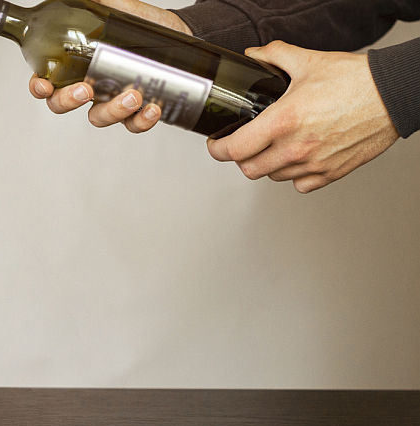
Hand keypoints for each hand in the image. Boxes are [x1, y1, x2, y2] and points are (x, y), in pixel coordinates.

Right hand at [29, 5, 190, 132]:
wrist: (180, 31)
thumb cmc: (143, 21)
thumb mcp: (116, 6)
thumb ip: (95, 2)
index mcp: (75, 63)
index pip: (46, 80)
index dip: (39, 88)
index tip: (45, 86)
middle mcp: (90, 84)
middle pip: (63, 104)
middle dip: (69, 101)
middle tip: (86, 89)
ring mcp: (111, 100)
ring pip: (99, 118)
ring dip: (112, 112)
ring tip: (133, 95)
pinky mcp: (136, 110)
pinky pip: (132, 125)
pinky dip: (141, 121)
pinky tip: (152, 108)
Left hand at [206, 41, 399, 192]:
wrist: (394, 95)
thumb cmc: (356, 81)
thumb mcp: (307, 61)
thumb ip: (274, 56)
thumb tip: (253, 55)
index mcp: (283, 121)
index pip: (234, 149)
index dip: (217, 149)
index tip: (216, 144)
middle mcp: (296, 148)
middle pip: (249, 169)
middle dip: (240, 157)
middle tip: (243, 144)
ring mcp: (314, 164)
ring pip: (273, 177)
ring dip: (267, 165)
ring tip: (272, 147)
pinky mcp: (332, 173)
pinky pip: (300, 185)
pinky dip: (293, 176)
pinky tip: (297, 158)